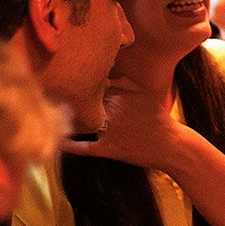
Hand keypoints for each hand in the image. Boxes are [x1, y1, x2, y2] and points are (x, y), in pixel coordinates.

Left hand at [65, 84, 187, 173]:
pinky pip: (83, 147)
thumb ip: (125, 83)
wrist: (171, 145)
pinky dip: (69, 145)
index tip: (67, 84)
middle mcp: (112, 111)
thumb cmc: (158, 119)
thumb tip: (107, 75)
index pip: (92, 87)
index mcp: (120, 96)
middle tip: (53, 97)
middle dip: (69, 99)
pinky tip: (58, 140)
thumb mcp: (144, 95)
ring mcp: (109, 131)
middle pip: (83, 103)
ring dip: (67, 119)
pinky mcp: (108, 150)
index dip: (79, 86)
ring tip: (53, 115)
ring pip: (80, 123)